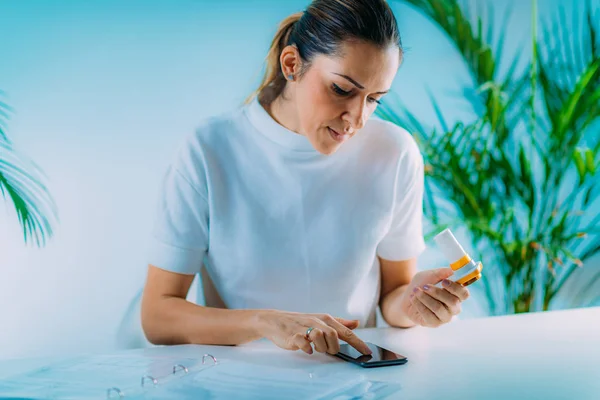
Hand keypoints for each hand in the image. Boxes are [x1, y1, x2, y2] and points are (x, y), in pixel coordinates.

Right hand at [255, 310, 371, 355]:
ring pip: (320, 337)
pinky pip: (304, 343)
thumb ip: (340, 322)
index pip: (345, 331)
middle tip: (328, 350)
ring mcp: (304, 328)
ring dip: (321, 347)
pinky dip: (308, 348)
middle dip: (334, 346)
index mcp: (326, 319)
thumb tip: (357, 323)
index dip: (358, 342)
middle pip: (334, 335)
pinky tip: (307, 349)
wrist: (276, 320)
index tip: (368, 352)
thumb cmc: (301, 321)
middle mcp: (317, 322)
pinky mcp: (293, 335)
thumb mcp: (321, 320)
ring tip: (316, 348)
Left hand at [400, 267, 469, 327]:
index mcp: (456, 295)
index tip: (443, 281)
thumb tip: (452, 270)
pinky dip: (419, 304)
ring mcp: (445, 317)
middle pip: (453, 302)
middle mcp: (454, 307)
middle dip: (436, 292)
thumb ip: (440, 273)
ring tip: (415, 291)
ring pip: (438, 308)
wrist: (407, 298)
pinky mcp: (434, 323)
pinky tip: (413, 298)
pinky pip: (428, 315)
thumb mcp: (428, 275)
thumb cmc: (421, 285)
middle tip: (424, 286)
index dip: (456, 288)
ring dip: (425, 297)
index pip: (464, 294)